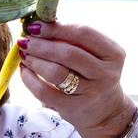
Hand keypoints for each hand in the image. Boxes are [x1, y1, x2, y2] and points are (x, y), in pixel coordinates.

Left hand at [17, 21, 135, 137]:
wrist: (106, 113)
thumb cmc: (94, 76)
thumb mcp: (95, 57)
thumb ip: (74, 41)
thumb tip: (41, 23)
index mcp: (113, 53)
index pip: (84, 34)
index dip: (57, 28)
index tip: (36, 24)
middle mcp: (105, 73)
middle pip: (68, 53)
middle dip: (42, 44)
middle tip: (25, 39)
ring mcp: (90, 92)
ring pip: (56, 73)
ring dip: (35, 60)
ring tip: (24, 54)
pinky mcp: (73, 108)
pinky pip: (45, 92)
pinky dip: (30, 80)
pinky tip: (24, 71)